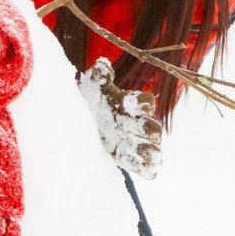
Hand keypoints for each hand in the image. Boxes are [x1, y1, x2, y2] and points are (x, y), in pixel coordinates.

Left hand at [79, 59, 162, 179]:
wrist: (81, 123)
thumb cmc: (94, 100)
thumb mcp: (93, 88)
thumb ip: (99, 77)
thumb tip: (102, 64)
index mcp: (130, 104)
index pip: (143, 102)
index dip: (142, 103)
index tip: (138, 103)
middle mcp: (136, 123)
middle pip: (152, 128)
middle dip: (150, 131)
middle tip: (145, 133)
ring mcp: (134, 142)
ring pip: (152, 149)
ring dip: (152, 152)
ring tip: (153, 157)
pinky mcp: (128, 158)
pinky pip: (143, 166)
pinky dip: (146, 168)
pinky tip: (147, 171)